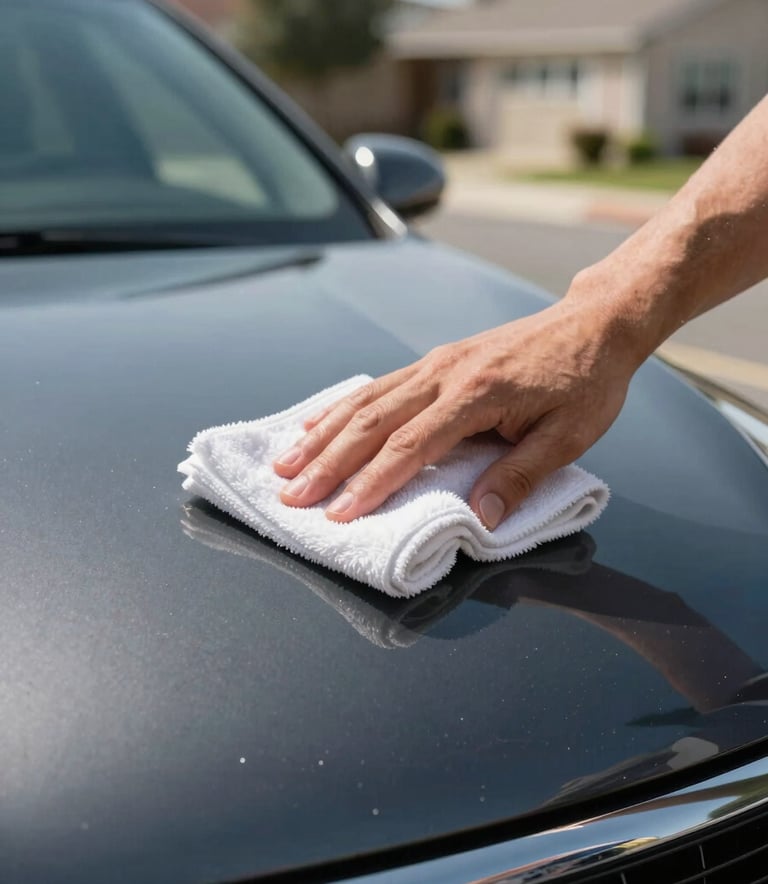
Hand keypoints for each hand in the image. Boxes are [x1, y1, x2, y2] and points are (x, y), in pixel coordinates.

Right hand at [273, 297, 638, 528]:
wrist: (593, 324)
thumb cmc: (585, 381)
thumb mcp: (570, 435)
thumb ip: (522, 475)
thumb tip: (480, 517)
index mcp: (477, 394)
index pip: (411, 446)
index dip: (372, 483)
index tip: (341, 515)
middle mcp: (445, 373)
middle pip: (372, 422)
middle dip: (328, 463)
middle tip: (291, 496)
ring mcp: (435, 363)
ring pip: (365, 400)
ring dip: (322, 435)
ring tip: (285, 464)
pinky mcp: (435, 361)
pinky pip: (377, 386)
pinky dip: (340, 408)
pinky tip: (315, 425)